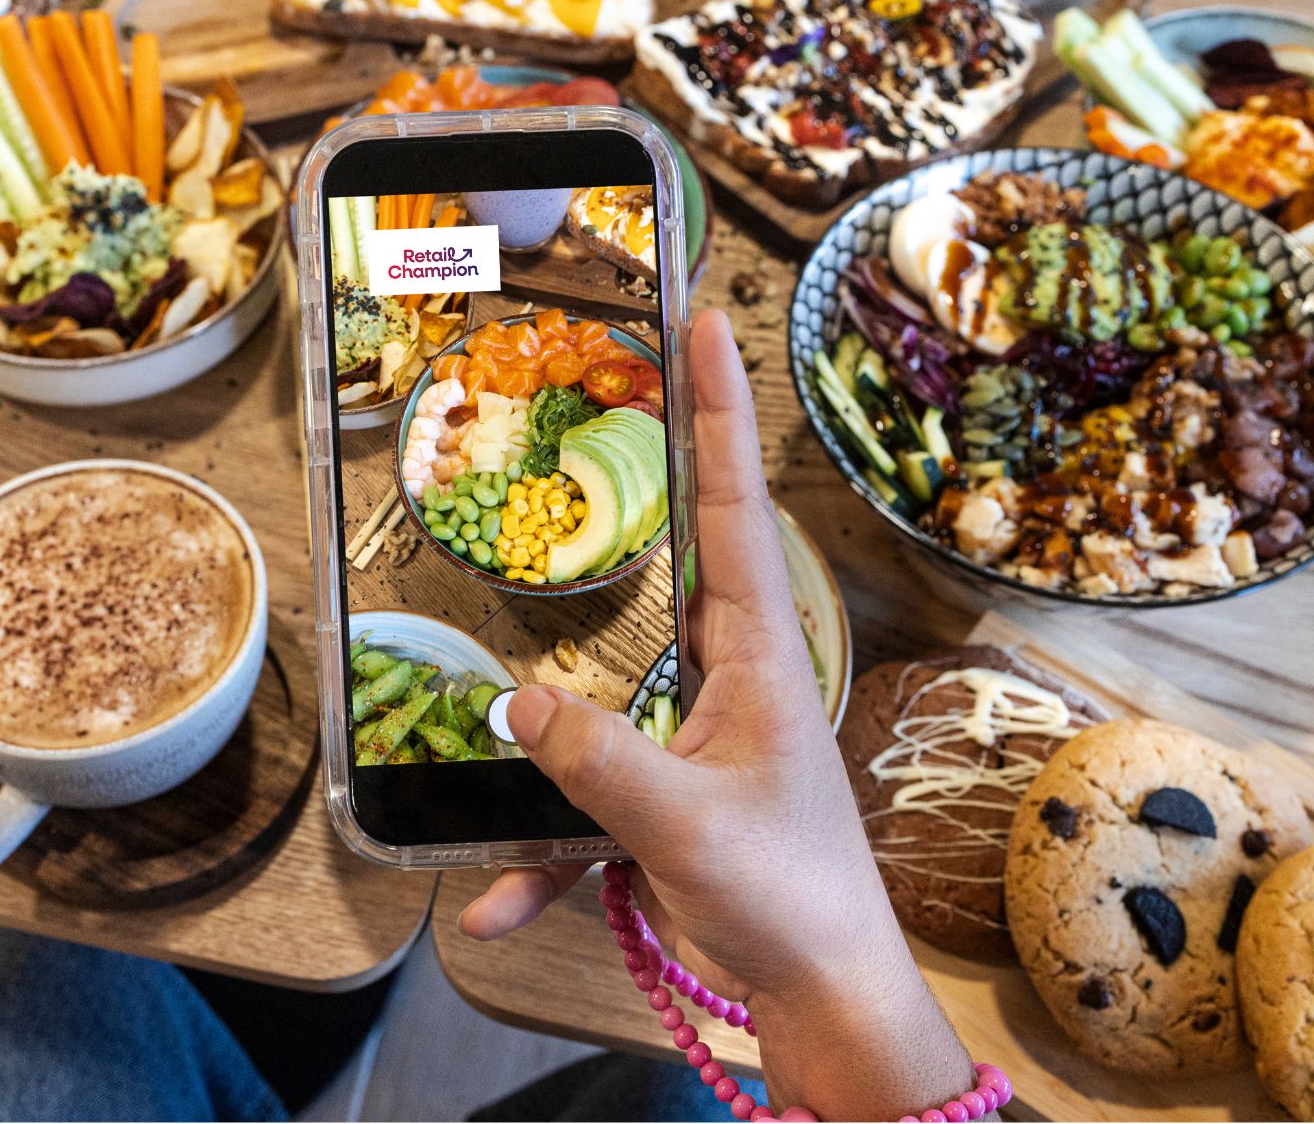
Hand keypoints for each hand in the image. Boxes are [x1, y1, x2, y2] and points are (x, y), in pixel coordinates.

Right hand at [460, 310, 972, 1118]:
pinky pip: (584, 802)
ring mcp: (691, 732)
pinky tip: (497, 908)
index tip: (707, 322)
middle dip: (641, 486)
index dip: (719, 411)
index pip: (733, 507)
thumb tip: (513, 704)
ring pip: (603, 693)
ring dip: (548, 734)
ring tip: (494, 724)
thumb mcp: (689, 825)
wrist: (818, 991)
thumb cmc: (788, 897)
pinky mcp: (663, 792)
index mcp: (755, 655)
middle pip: (671, 562)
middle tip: (600, 389)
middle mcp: (725, 675)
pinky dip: (540, 851)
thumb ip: (599, 763)